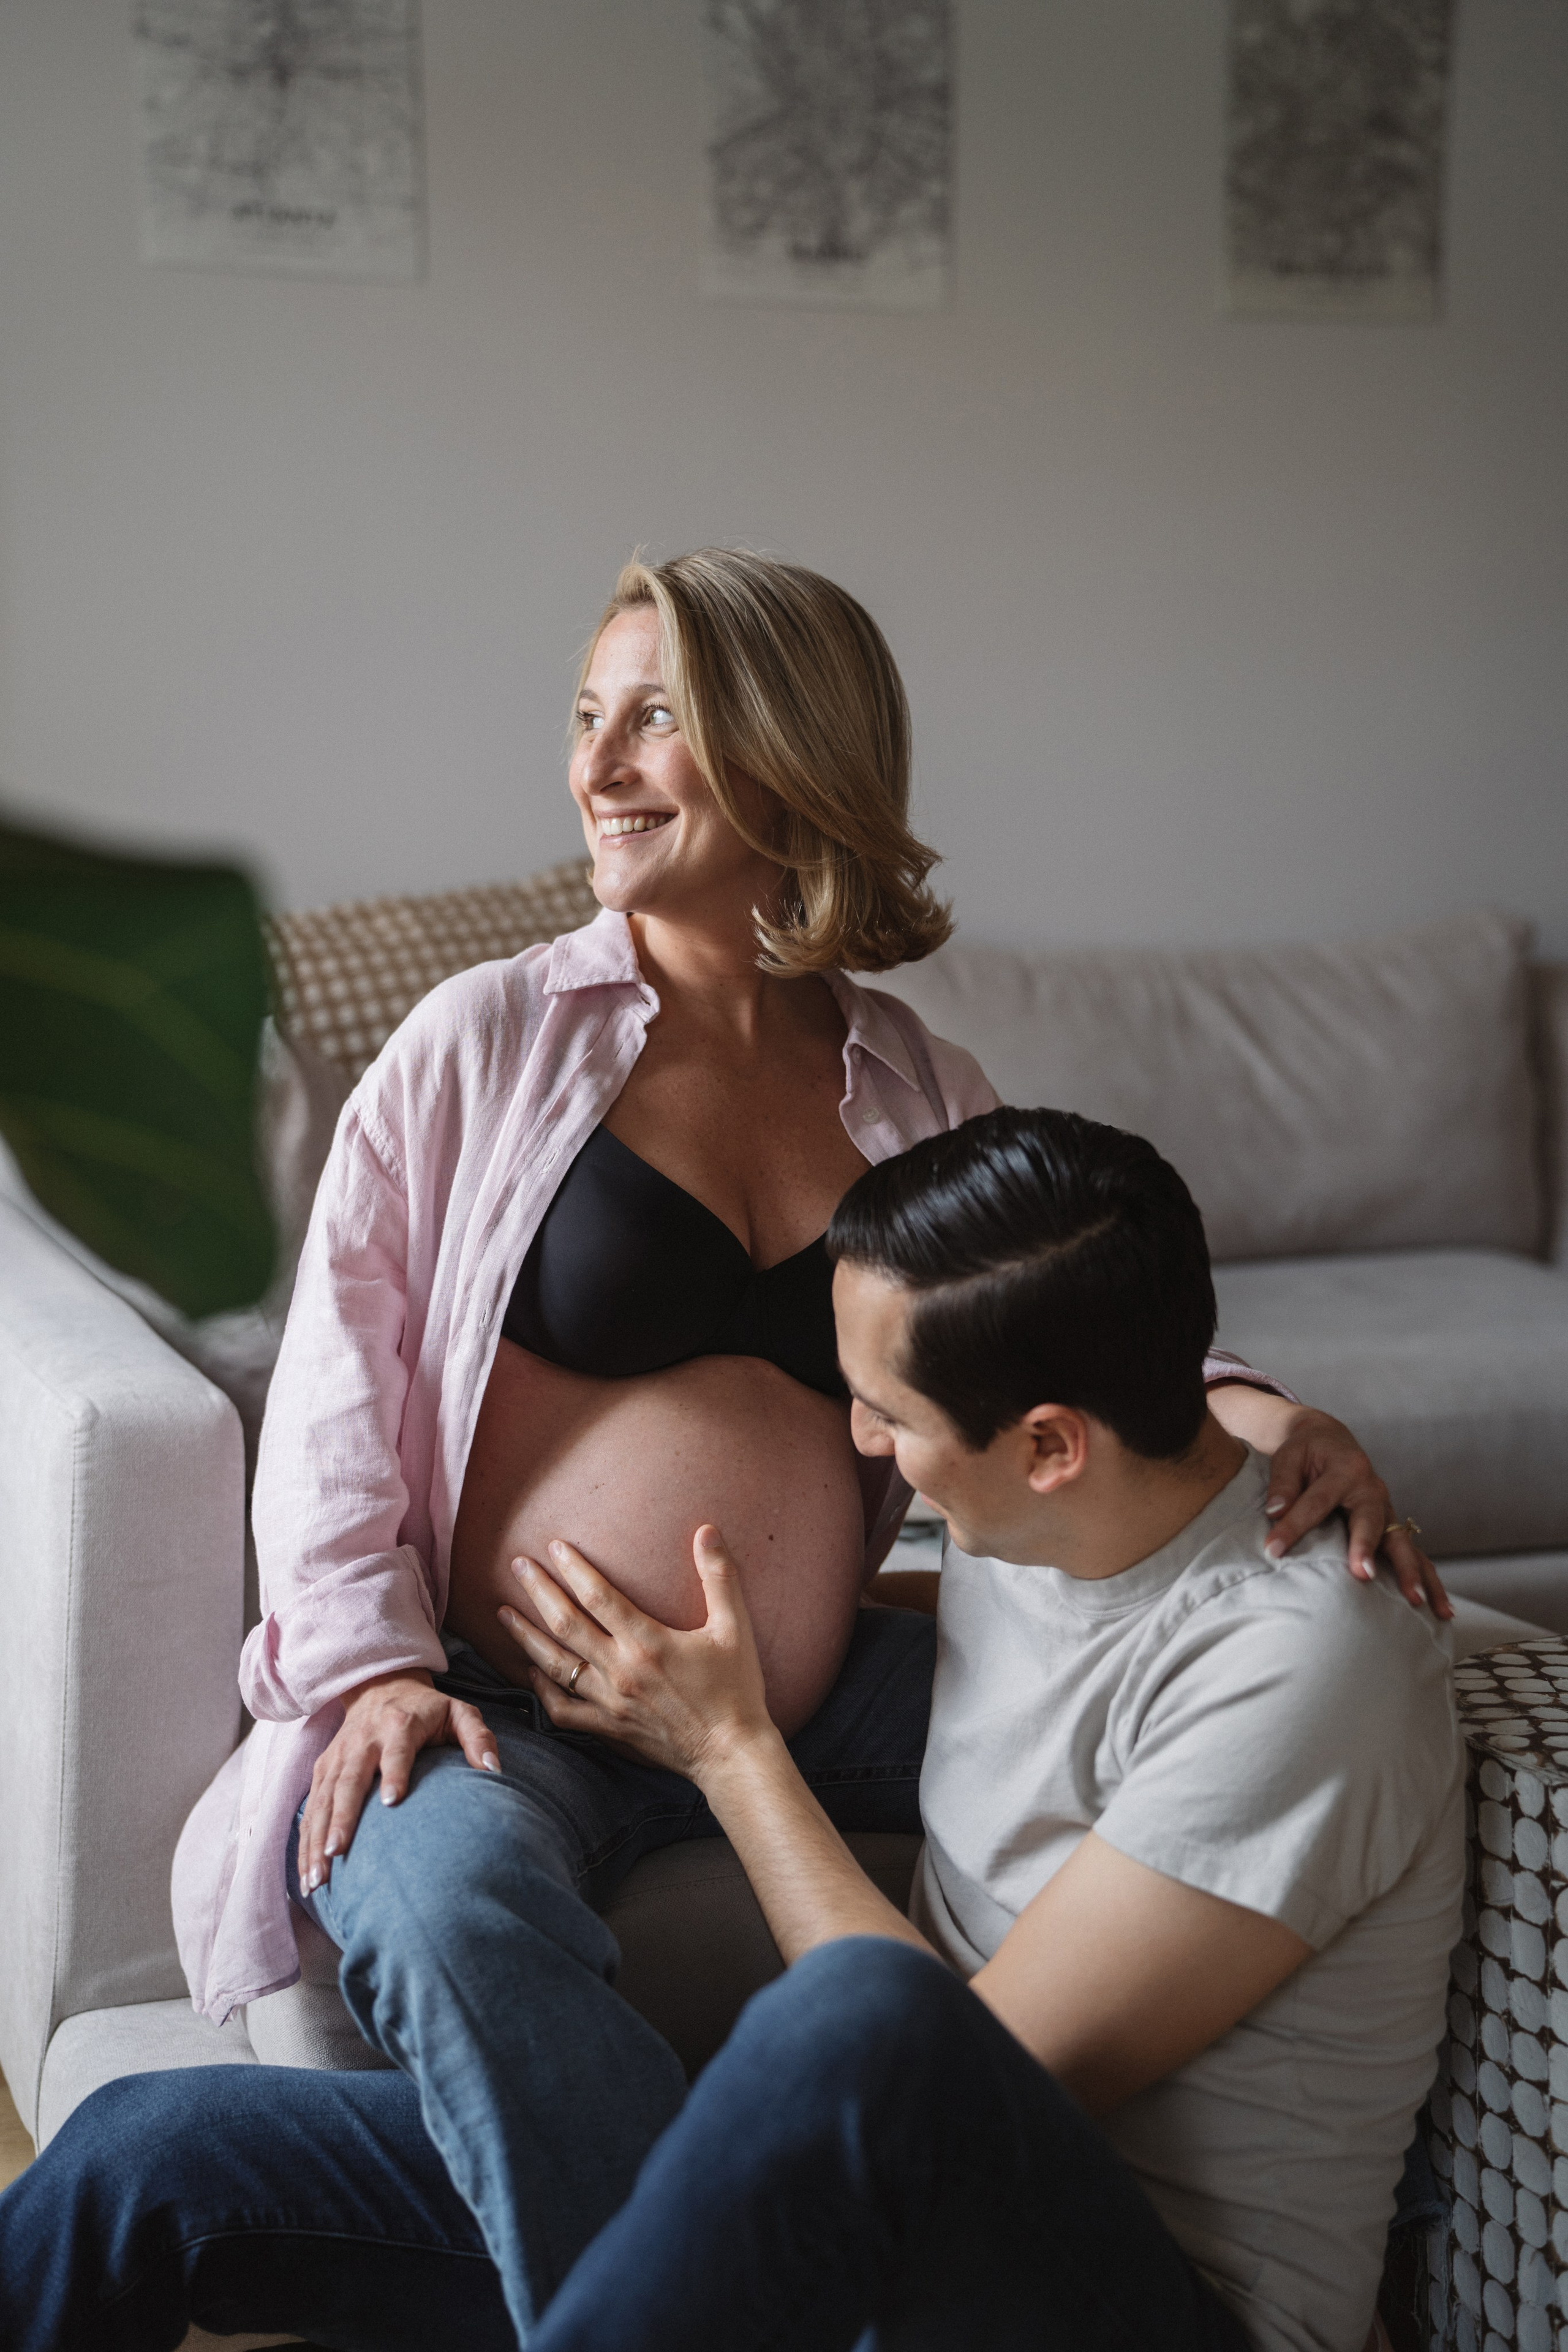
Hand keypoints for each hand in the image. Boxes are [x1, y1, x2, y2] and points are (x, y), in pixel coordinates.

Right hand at [297, 1670, 499, 1893]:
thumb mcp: (459, 1712)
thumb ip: (478, 1738)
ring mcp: (338, 1756)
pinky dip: (305, 1841)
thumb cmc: (427, 1710)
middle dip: (341, 1819)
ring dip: (316, 1839)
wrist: (381, 1686)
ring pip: (323, 1799)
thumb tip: (493, 1770)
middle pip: (349, 1781)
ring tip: (317, 1879)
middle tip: (336, 1854)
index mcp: (400, 1726)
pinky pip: (311, 1808)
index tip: (392, 1802)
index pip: (396, 1751)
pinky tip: (307, 1874)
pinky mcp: (322, 1769)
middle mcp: (363, 1741)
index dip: (394, 1773)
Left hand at [498, 1526, 774, 1785]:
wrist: (731, 1753)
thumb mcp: (734, 1627)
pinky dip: (541, 1691)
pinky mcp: (609, 1728)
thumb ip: (719, 1576)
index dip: (573, 1568)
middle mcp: (621, 1670)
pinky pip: (563, 1710)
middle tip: (517, 1566)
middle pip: (566, 1624)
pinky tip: (531, 1672)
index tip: (553, 1546)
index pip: (599, 1596)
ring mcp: (610, 1702)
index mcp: (648, 1642)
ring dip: (526, 1637)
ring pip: (555, 1666)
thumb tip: (707, 1530)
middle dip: (538, 1592)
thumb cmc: (736, 1689)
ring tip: (505, 1614)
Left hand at [1262, 1407, 1450, 1618]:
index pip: (1317, 1501)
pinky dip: (1427, 1580)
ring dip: (1410, 1572)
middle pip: (1372, 1520)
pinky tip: (1441, 1610)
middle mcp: (1373, 1489)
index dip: (1294, 1525)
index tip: (1273, 1549)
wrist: (1331, 1442)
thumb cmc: (1306, 1452)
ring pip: (1403, 1543)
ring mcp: (1387, 1510)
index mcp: (1346, 1468)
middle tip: (1362, 1574)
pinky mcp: (1391, 1528)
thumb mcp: (1289, 1457)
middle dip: (1366, 1547)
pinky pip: (1414, 1555)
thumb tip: (1275, 1511)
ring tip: (1416, 1601)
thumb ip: (1283, 1484)